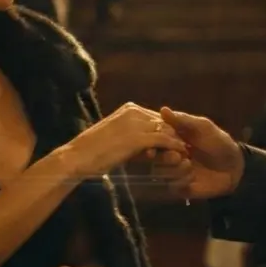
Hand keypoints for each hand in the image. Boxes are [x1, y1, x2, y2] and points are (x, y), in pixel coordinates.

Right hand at [64, 102, 186, 177]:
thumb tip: (148, 145)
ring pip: (166, 130)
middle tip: (186, 148)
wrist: (79, 157)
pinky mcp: (138, 137)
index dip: (168, 130)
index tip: (177, 143)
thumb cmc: (94, 151)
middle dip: (175, 135)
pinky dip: (175, 147)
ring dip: (177, 142)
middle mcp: (134, 111)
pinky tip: (182, 155)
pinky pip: (164, 140)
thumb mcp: (116, 136)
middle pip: (164, 122)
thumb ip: (133, 135)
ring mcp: (137, 123)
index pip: (157, 117)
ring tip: (186, 153)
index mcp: (129, 109)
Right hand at [151, 107, 244, 199]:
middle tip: (178, 156)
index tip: (153, 149)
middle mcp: (168, 154)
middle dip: (165, 158)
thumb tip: (163, 109)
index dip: (151, 144)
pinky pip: (171, 186)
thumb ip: (183, 120)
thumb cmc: (218, 142)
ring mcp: (173, 171)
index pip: (152, 140)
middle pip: (153, 158)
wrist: (234, 167)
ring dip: (175, 170)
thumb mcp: (203, 127)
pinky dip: (181, 182)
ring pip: (160, 173)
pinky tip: (193, 177)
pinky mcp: (180, 187)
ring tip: (190, 165)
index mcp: (170, 138)